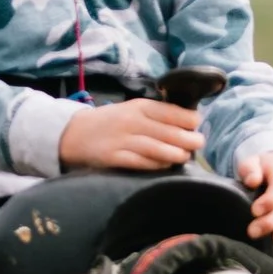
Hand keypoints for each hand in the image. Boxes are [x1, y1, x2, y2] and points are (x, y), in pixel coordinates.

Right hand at [59, 99, 200, 173]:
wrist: (74, 134)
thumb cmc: (110, 122)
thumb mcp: (131, 110)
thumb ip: (155, 115)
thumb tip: (188, 123)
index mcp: (139, 106)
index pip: (170, 112)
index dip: (188, 119)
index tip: (197, 125)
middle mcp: (132, 122)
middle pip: (168, 131)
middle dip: (188, 139)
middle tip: (198, 144)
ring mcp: (123, 140)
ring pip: (157, 148)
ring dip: (176, 154)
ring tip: (185, 156)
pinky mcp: (114, 158)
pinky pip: (141, 163)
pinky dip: (156, 165)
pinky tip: (166, 166)